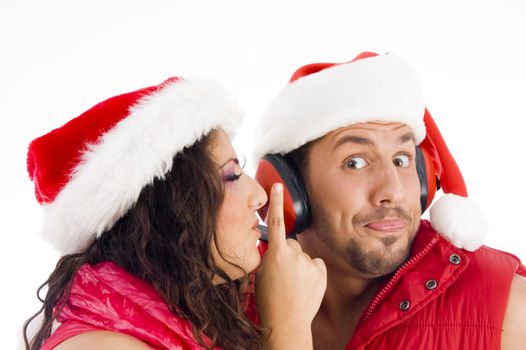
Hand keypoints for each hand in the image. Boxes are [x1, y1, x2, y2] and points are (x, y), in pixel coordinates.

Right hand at [255, 183, 326, 348]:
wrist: (286, 323)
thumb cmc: (269, 301)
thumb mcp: (261, 274)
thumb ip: (270, 257)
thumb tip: (278, 250)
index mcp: (275, 254)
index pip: (274, 222)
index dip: (275, 202)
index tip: (277, 186)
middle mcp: (294, 255)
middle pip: (291, 244)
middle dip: (287, 254)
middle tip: (282, 274)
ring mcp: (310, 264)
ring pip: (303, 256)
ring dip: (299, 265)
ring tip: (293, 284)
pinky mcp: (321, 273)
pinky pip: (315, 264)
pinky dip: (311, 272)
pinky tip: (305, 286)